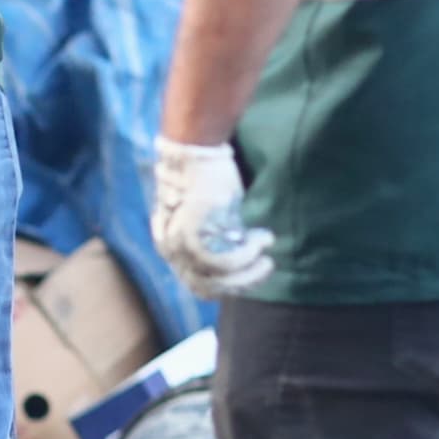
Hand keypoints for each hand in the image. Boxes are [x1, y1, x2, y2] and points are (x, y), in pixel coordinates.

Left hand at [149, 136, 273, 300]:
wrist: (194, 151)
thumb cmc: (208, 179)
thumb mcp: (215, 217)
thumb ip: (221, 239)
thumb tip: (242, 254)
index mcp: (173, 250)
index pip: (201, 286)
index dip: (232, 285)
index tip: (255, 272)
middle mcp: (171, 253)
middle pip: (209, 288)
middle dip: (244, 282)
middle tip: (267, 265)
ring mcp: (176, 246)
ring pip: (218, 278)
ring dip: (249, 271)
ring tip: (266, 254)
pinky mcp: (187, 236)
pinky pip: (221, 263)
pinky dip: (245, 257)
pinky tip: (260, 241)